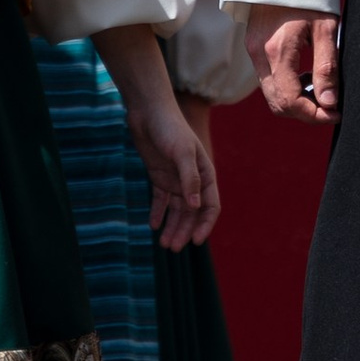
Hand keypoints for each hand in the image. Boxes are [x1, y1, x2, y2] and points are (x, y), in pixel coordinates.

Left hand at [126, 82, 219, 249]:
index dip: (205, 225)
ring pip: (176, 210)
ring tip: (163, 244)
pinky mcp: (159, 177)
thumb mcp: (182, 153)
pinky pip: (161, 200)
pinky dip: (158, 213)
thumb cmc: (170, 129)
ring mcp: (175, 179)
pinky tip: (153, 226)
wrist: (148, 112)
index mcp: (205, 174)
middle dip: (184, 231)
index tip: (196, 242)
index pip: (210, 206)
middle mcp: (192, 180)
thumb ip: (190, 179)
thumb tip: (196, 206)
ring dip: (172, 226)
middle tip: (172, 248)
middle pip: (192, 213)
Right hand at [251, 8, 340, 123]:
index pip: (290, 101)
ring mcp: (253, 52)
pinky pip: (268, 80)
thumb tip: (330, 103)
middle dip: (306, 113)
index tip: (336, 113)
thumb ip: (327, 67)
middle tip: (332, 108)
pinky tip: (306, 76)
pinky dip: (287, 88)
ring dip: (296, 101)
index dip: (314, 115)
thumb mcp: (325, 27)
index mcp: (278, 51)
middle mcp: (260, 55)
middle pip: (278, 104)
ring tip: (321, 89)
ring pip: (271, 95)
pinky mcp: (254, 48)